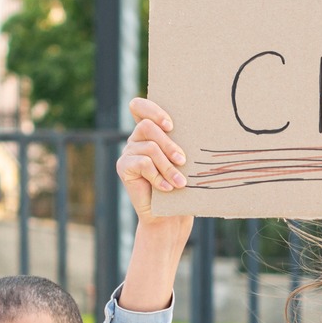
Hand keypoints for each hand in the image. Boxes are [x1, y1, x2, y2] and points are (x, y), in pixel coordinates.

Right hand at [117, 98, 192, 223]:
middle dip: (168, 143)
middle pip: (147, 126)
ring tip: (180, 182)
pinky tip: (167, 188)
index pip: (139, 107)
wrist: (168, 215)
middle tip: (183, 160)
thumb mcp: (183, 161)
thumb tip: (198, 129)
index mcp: (150, 131)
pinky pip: (143, 164)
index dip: (152, 110)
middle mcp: (136, 138)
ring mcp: (128, 152)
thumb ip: (181, 143)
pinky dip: (158, 177)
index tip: (171, 125)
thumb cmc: (180, 185)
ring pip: (149, 148)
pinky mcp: (123, 167)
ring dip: (168, 166)